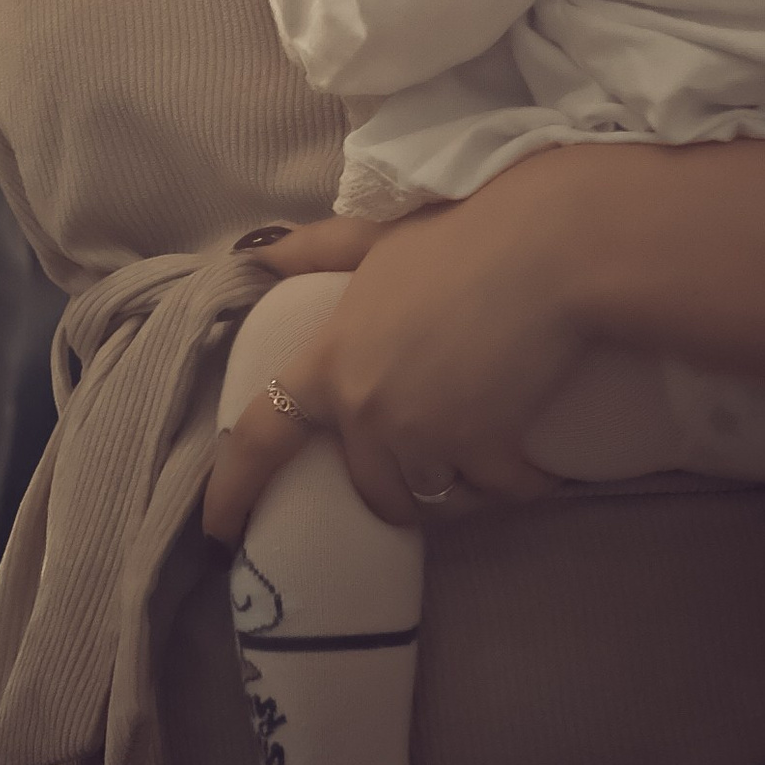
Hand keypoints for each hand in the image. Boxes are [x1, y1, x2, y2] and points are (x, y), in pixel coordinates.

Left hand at [203, 161, 587, 541]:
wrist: (547, 250)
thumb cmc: (462, 236)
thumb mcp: (377, 238)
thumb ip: (316, 250)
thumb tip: (256, 253)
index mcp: (331, 360)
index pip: (262, 434)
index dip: (234, 487)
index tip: (218, 529)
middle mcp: (366, 409)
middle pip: (372, 489)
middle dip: (403, 484)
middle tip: (438, 452)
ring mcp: (423, 436)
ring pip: (436, 497)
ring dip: (462, 484)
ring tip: (490, 443)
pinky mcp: (484, 452)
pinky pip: (500, 491)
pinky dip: (520, 479)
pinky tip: (536, 454)